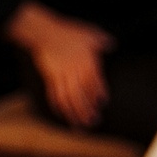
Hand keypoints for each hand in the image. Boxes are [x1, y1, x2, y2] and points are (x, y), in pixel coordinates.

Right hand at [8, 2, 110, 129]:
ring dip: (75, 113)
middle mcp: (75, 71)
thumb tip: (112, 44)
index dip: (99, 94)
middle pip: (83, 94)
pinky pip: (54, 95)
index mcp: (86, 62)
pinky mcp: (50, 77)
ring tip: (80, 125)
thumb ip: (102, 40)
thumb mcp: (89, 32)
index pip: (94, 82)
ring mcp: (61, 75)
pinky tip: (62, 114)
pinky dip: (58, 107)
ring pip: (69, 98)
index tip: (102, 104)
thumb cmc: (67, 31)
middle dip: (88, 110)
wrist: (44, 32)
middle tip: (94, 121)